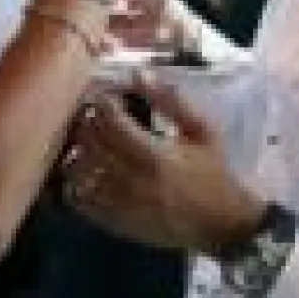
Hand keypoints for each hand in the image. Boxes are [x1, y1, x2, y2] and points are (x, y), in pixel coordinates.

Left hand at [59, 77, 265, 250]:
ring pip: (80, 171)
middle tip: (95, 114)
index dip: (103, 103)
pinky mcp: (115, 222)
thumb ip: (171, 100)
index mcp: (155, 155)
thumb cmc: (213, 172)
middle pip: (91, 143)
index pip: (111, 121)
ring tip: (90, 141)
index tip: (107, 96)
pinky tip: (88, 170)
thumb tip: (138, 73)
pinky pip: (81, 200)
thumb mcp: (202, 130)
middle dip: (89, 123)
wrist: (221, 224)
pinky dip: (77, 182)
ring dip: (80, 151)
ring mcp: (120, 205)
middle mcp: (132, 180)